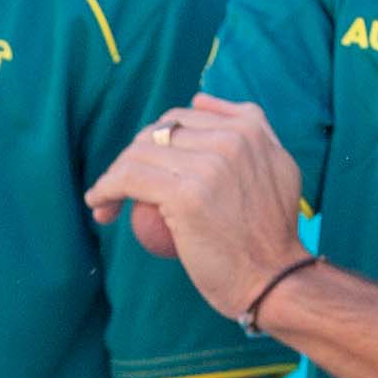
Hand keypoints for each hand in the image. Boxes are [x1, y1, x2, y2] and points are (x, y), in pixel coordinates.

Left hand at [82, 94, 309, 319]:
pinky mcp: (186, 194)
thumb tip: (199, 99)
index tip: (147, 167)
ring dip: (113, 176)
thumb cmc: (270, 234)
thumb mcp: (278, 168)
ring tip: (106, 202)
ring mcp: (209, 164)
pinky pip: (129, 180)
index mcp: (249, 128)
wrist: (273, 278)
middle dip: (132, 156)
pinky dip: (106, 190)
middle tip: (121, 188)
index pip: (182, 118)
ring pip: (139, 154)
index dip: (156, 141)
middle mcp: (231, 139)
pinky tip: (99, 205)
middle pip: (157, 134)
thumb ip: (249, 129)